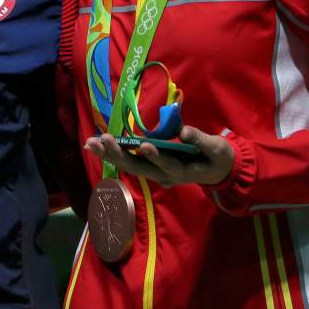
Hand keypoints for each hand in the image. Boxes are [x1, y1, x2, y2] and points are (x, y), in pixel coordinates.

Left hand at [84, 126, 234, 187]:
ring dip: (110, 154)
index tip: (144, 145)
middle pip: (139, 168)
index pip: (168, 165)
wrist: (215, 171)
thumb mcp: (216, 148)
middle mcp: (164, 176)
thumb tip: (184, 132)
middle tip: (102, 140)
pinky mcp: (149, 168)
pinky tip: (97, 144)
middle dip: (120, 154)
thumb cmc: (217, 157)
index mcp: (183, 171)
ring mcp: (155, 174)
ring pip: (130, 166)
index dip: (156, 156)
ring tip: (91, 143)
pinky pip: (129, 162)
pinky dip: (113, 153)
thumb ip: (201, 140)